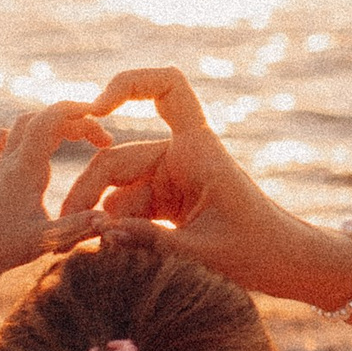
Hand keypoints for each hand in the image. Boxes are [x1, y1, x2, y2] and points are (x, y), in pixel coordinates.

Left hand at [0, 98, 112, 280]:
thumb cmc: (4, 249)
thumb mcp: (46, 239)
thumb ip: (78, 226)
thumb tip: (107, 219)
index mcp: (25, 168)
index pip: (49, 121)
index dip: (77, 113)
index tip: (104, 125)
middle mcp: (11, 161)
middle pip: (41, 119)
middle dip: (75, 120)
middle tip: (104, 142)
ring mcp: (0, 168)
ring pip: (22, 127)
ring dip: (52, 124)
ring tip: (78, 137)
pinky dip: (11, 136)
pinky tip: (22, 145)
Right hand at [52, 67, 339, 301]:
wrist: (286, 266)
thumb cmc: (258, 252)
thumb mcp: (203, 252)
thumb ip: (150, 243)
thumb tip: (99, 235)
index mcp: (198, 148)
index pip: (167, 87)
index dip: (128, 84)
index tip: (97, 110)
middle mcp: (180, 156)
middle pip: (116, 159)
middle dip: (88, 191)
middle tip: (65, 231)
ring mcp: (170, 179)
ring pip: (116, 189)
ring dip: (99, 218)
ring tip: (82, 253)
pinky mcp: (165, 203)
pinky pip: (127, 208)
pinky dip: (114, 229)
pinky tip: (101, 255)